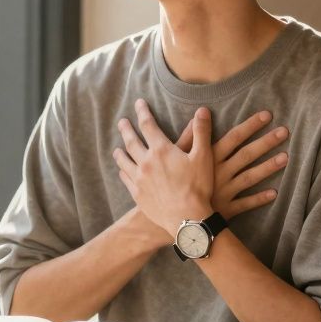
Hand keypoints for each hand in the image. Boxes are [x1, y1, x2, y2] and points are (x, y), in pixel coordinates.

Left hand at [113, 99, 213, 238]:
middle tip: (122, 122)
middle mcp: (146, 162)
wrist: (187, 218)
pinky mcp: (138, 195)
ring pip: (125, 161)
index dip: (142, 112)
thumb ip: (201, 132)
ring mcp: (139, 179)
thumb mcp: (204, 156)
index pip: (148, 125)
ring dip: (120, 152)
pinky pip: (126, 179)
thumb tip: (202, 110)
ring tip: (117, 148)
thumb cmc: (198, 187)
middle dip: (126, 129)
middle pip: (131, 141)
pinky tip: (122, 171)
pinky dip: (123, 172)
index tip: (138, 103)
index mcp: (161, 150)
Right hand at [178, 110, 289, 219]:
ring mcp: (224, 191)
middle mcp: (219, 172)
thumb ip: (189, 135)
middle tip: (284, 132)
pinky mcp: (226, 208)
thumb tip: (198, 114)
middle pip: (246, 155)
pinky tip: (273, 193)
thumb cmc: (171, 182)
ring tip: (285, 157)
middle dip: (265, 142)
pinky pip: (245, 204)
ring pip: (250, 177)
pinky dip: (259, 199)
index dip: (250, 126)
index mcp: (208, 157)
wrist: (172, 214)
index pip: (234, 137)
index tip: (267, 115)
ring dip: (268, 167)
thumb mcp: (176, 156)